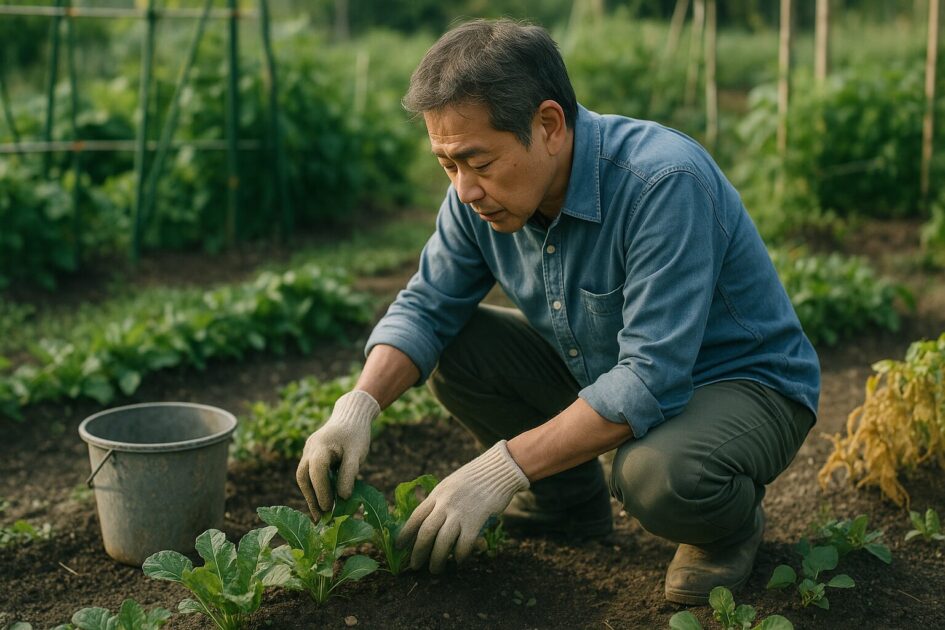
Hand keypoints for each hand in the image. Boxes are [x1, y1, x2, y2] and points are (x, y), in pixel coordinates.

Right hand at [296, 390, 379, 518]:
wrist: (352, 415)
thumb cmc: (357, 434)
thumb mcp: (358, 453)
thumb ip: (349, 473)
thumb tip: (342, 497)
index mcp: (321, 446)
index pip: (317, 471)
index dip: (321, 490)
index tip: (329, 507)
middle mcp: (310, 449)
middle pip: (303, 477)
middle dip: (311, 498)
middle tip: (320, 518)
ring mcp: (308, 452)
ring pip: (304, 477)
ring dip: (311, 496)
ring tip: (320, 515)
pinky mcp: (311, 456)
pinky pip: (309, 474)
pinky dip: (314, 488)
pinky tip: (322, 502)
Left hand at [397, 440, 529, 572]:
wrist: (498, 469)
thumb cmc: (475, 478)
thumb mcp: (450, 484)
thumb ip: (440, 501)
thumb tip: (429, 522)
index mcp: (437, 494)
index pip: (415, 516)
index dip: (405, 533)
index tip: (399, 546)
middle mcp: (445, 504)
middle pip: (426, 533)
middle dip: (418, 552)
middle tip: (416, 566)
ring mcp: (460, 512)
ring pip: (442, 542)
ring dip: (437, 559)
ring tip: (436, 569)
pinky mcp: (476, 521)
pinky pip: (464, 545)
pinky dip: (460, 555)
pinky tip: (459, 560)